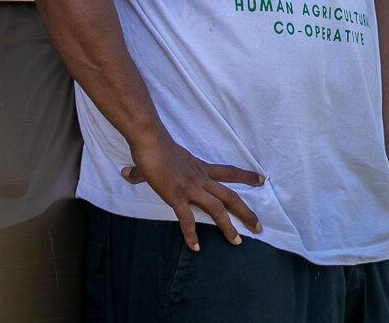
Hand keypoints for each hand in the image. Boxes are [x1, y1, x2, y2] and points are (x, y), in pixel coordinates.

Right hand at [122, 130, 263, 251]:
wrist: (150, 141)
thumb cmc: (155, 146)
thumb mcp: (161, 158)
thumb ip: (146, 171)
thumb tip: (126, 174)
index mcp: (201, 168)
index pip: (229, 172)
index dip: (246, 176)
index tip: (262, 180)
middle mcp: (201, 179)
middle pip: (230, 196)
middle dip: (246, 212)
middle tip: (259, 226)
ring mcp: (190, 188)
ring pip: (217, 209)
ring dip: (228, 227)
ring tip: (237, 241)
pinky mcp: (176, 196)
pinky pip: (187, 219)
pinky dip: (192, 235)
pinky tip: (196, 247)